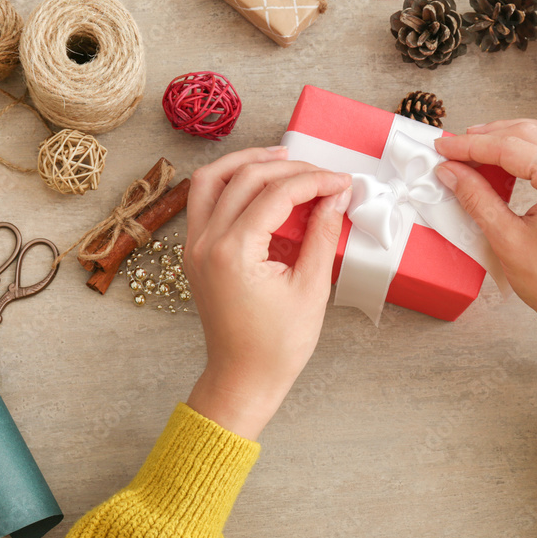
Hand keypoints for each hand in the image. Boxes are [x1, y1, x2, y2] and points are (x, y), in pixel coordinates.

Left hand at [183, 146, 351, 439]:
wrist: (243, 378)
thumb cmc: (277, 345)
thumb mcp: (311, 288)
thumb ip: (323, 235)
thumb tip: (336, 197)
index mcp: (234, 252)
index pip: (276, 193)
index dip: (314, 181)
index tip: (342, 182)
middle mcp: (206, 242)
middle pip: (244, 177)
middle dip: (288, 168)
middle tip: (323, 174)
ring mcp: (194, 246)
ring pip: (212, 179)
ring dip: (248, 162)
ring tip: (284, 159)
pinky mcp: (195, 251)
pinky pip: (204, 200)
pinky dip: (230, 182)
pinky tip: (259, 184)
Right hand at [434, 120, 536, 344]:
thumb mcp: (507, 240)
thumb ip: (477, 198)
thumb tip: (451, 171)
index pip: (511, 148)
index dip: (472, 146)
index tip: (444, 148)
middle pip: (532, 134)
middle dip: (490, 135)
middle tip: (457, 146)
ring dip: (514, 136)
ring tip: (480, 145)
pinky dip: (536, 148)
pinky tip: (514, 157)